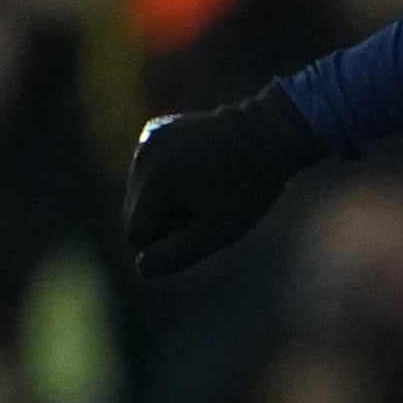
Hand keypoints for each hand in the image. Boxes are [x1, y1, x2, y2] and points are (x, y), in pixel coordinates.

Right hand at [123, 82, 324, 277]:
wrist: (268, 133)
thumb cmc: (249, 187)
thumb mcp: (219, 230)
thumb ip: (179, 254)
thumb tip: (142, 270)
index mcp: (155, 178)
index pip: (136, 234)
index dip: (169, 238)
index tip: (202, 220)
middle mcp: (142, 155)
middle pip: (134, 213)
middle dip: (165, 219)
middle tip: (206, 202)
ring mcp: (145, 140)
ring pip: (140, 194)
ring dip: (167, 200)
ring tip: (205, 184)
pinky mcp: (152, 132)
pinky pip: (148, 172)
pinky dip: (167, 179)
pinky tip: (197, 168)